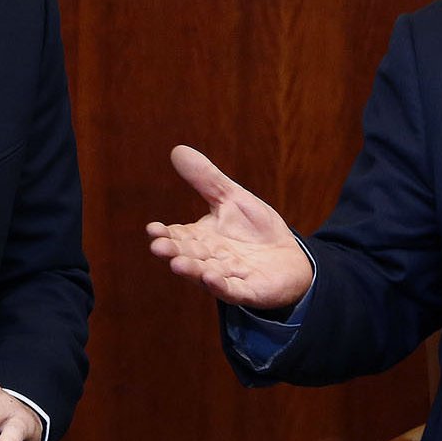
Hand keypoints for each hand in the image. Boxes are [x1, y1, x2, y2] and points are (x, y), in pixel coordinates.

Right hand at [145, 145, 313, 310]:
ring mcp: (229, 277)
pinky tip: (210, 279)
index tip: (152, 229)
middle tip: (158, 247)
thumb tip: (177, 149)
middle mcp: (211, 259)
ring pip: (206, 274)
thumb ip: (206, 179)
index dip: (165, 234)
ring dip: (192, 271)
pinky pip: (233, 290)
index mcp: (202, 238)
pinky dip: (221, 286)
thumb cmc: (256, 230)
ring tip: (177, 264)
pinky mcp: (250, 291)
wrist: (289, 259)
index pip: (179, 236)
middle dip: (174, 252)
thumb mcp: (232, 198)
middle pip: (189, 255)